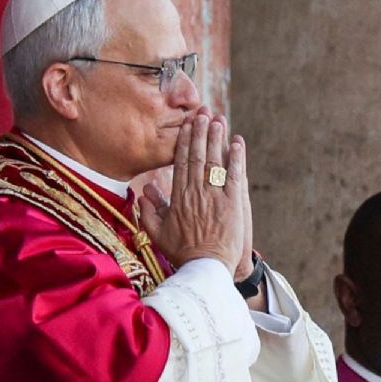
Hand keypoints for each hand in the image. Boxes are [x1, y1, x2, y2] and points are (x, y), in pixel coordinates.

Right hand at [138, 109, 252, 274]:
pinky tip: (238, 142)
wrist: (206, 269)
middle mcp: (196, 193)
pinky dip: (237, 157)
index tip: (187, 124)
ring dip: (217, 138)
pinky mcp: (233, 204)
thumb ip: (149, 211)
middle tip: (203, 112)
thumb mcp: (158, 233)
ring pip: (215, 161)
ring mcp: (215, 197)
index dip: (184, 141)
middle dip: (200, 132)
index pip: (181, 162)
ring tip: (218, 119)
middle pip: (198, 156)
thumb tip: (143, 191)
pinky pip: (234, 176)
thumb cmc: (182, 253)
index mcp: (178, 197)